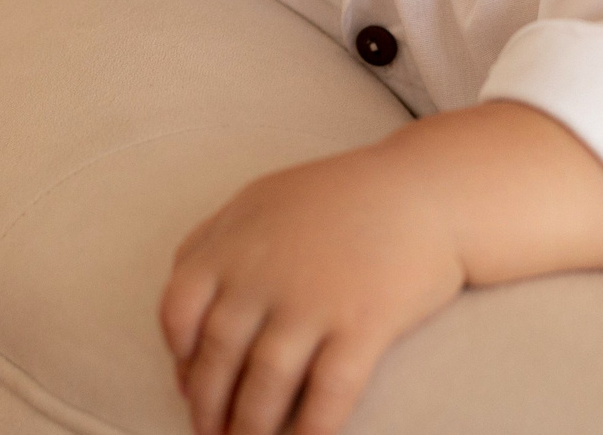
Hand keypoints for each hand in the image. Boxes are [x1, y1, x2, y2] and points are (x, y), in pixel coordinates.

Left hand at [158, 102, 602, 434]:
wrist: (424, 191)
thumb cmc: (339, 199)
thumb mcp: (259, 202)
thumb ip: (210, 245)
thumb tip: (182, 324)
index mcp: (234, 242)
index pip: (178, 310)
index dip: (180, 357)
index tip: (189, 382)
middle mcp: (265, 272)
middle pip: (219, 357)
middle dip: (210, 406)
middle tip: (214, 432)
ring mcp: (315, 299)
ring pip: (266, 384)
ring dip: (252, 426)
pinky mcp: (365, 322)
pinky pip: (328, 393)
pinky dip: (311, 429)